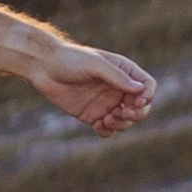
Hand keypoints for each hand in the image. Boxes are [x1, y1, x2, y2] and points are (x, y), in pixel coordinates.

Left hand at [31, 40, 155, 135]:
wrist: (43, 67)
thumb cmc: (70, 59)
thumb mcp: (94, 64)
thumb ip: (116, 76)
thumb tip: (139, 89)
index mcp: (123, 72)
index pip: (147, 86)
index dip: (147, 96)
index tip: (136, 102)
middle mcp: (118, 88)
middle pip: (141, 107)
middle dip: (137, 114)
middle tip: (123, 113)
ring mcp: (106, 103)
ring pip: (126, 121)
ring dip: (122, 124)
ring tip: (106, 119)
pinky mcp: (93, 115)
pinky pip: (108, 129)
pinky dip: (107, 131)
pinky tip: (98, 125)